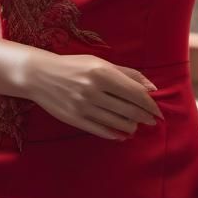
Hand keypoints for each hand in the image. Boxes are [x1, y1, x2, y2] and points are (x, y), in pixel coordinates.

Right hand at [19, 50, 164, 138]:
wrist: (40, 75)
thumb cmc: (74, 66)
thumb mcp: (99, 63)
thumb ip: (127, 73)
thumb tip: (152, 88)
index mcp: (102, 72)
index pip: (135, 93)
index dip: (150, 104)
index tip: (158, 111)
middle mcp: (94, 89)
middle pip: (129, 109)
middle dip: (145, 117)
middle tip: (152, 121)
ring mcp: (84, 106)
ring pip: (117, 122)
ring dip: (132, 126)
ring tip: (136, 125)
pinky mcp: (75, 119)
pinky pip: (102, 130)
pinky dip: (116, 134)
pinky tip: (122, 133)